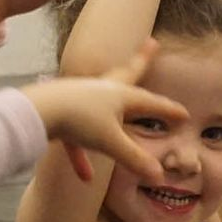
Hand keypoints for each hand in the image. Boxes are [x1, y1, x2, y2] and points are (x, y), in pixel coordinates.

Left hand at [23, 41, 187, 182]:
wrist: (38, 111)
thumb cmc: (78, 120)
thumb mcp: (110, 142)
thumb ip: (134, 159)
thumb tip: (159, 176)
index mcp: (120, 94)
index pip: (151, 102)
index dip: (168, 110)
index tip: (184, 114)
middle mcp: (102, 90)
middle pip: (128, 73)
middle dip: (141, 61)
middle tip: (152, 43)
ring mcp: (81, 97)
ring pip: (102, 105)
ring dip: (113, 115)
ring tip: (122, 119)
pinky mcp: (63, 112)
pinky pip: (77, 136)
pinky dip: (81, 155)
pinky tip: (85, 177)